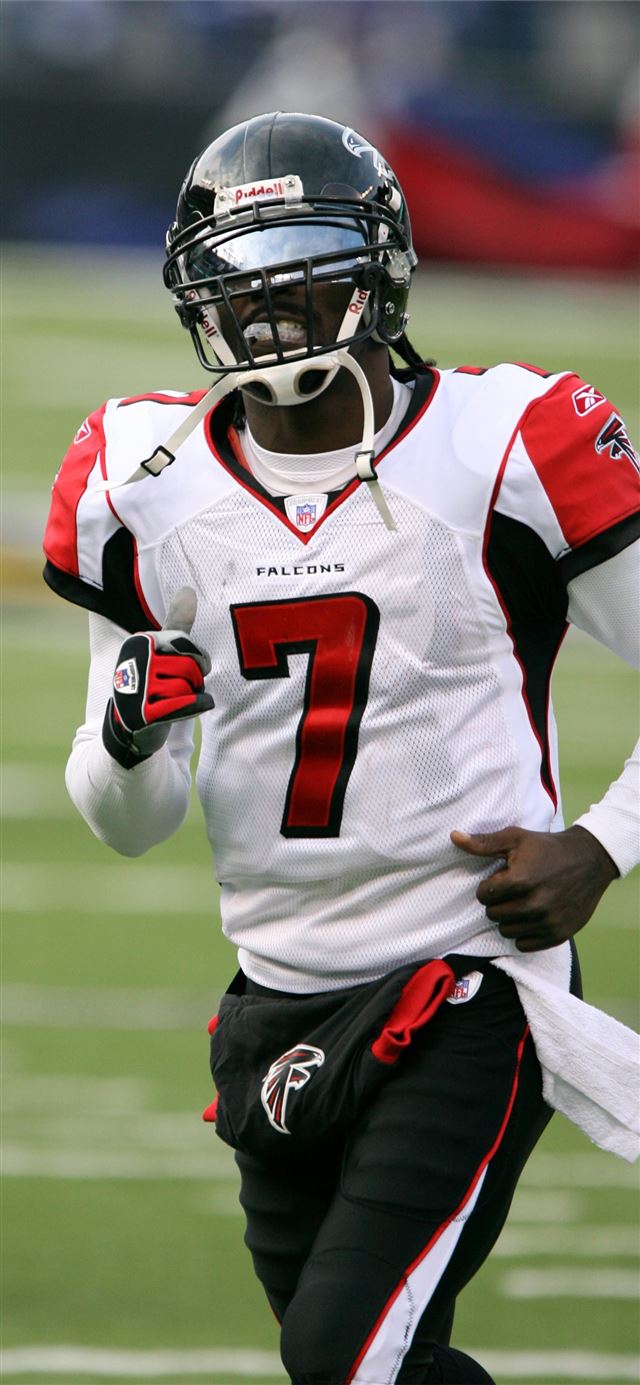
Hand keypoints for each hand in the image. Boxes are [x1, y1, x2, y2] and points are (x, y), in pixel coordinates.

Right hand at [104, 587, 212, 764]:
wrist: (132, 728)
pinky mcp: (145, 714)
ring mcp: (138, 688)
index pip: (186, 642)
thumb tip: (188, 590)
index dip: (197, 657)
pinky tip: (193, 708)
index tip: (189, 666)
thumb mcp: (162, 651)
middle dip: (195, 678)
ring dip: (192, 695)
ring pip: (191, 686)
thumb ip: (176, 624)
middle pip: (191, 665)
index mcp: (139, 642)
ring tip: (174, 699)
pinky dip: (198, 707)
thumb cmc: (153, 685)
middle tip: (180, 686)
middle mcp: (135, 661)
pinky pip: (190, 704)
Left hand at [450, 824, 618, 951]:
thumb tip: (454, 836)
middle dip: (498, 902)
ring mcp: (547, 922)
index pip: (484, 896)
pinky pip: (524, 945)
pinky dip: (524, 933)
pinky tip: (532, 917)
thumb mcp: (515, 839)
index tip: (501, 879)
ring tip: (522, 902)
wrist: (589, 860)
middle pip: (493, 915)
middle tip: (513, 891)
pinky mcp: (558, 935)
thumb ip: (483, 843)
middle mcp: (534, 905)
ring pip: (507, 931)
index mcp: (521, 880)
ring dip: (510, 918)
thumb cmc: (547, 848)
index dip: (488, 886)